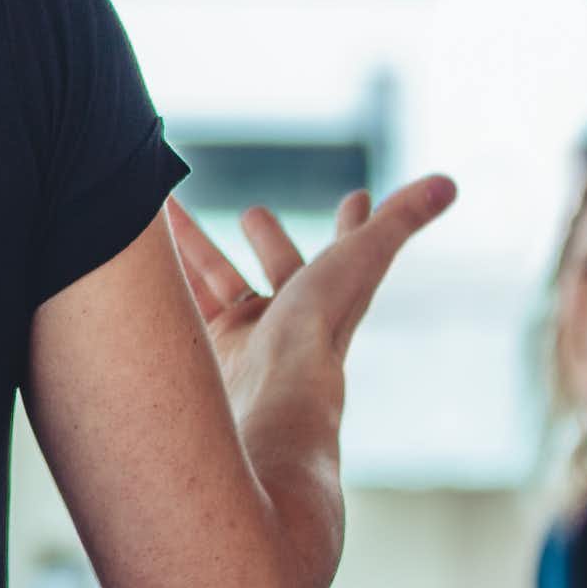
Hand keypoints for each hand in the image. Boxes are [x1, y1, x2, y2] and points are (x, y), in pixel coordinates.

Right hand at [167, 178, 456, 426]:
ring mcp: (244, 340)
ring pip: (216, 283)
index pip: (348, 252)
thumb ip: (397, 221)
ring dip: (194, 249)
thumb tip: (449, 183)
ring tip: (166, 217)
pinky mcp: (202, 355)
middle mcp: (289, 322)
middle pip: (279, 269)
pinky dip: (163, 283)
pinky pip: (181, 310)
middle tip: (254, 213)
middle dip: (266, 240)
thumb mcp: (360, 259)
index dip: (354, 225)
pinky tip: (137, 266)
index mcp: (330, 299)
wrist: (266, 403)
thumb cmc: (317, 331)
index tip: (359, 198)